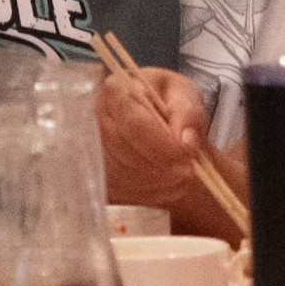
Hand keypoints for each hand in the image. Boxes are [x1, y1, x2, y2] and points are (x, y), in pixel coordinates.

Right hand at [96, 66, 212, 204]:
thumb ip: (188, 115)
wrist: (156, 118)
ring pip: (127, 177)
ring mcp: (94, 151)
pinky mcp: (100, 176)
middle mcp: (95, 120)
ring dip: (160, 181)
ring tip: (182, 172)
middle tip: (190, 168)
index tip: (187, 156)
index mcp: (116, 91)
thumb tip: (187, 144)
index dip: (161, 145)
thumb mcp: (185, 95)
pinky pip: (125, 194)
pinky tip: (167, 180)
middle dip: (163, 165)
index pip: (133, 124)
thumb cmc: (167, 101)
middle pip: (127, 154)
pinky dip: (153, 192)